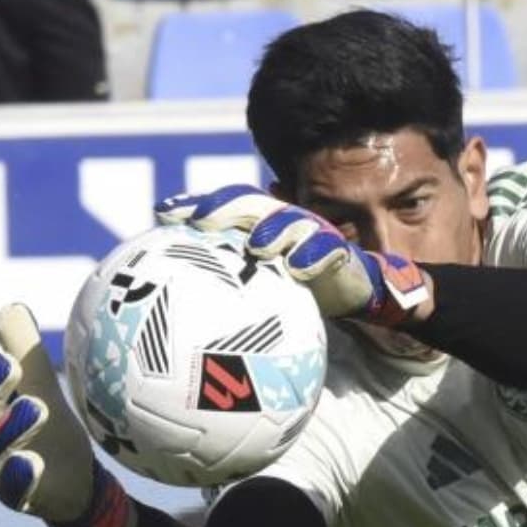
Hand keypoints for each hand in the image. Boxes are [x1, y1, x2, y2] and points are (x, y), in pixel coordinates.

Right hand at [0, 303, 134, 526]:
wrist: (76, 486)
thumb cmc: (51, 432)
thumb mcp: (40, 388)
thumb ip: (24, 353)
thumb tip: (10, 309)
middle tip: (10, 363)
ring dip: (11, 427)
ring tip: (36, 406)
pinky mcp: (17, 498)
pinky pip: (14, 489)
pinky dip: (20, 476)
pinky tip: (33, 462)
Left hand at [155, 186, 430, 325]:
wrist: (364, 297)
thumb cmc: (307, 295)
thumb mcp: (265, 296)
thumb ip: (231, 294)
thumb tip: (181, 322)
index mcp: (262, 229)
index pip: (224, 209)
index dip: (195, 205)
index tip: (163, 212)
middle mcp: (285, 225)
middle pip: (251, 204)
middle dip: (226, 208)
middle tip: (201, 221)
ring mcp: (313, 236)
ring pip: (290, 221)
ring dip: (273, 228)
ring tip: (257, 245)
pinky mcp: (341, 253)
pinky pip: (328, 250)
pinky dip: (313, 255)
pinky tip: (298, 268)